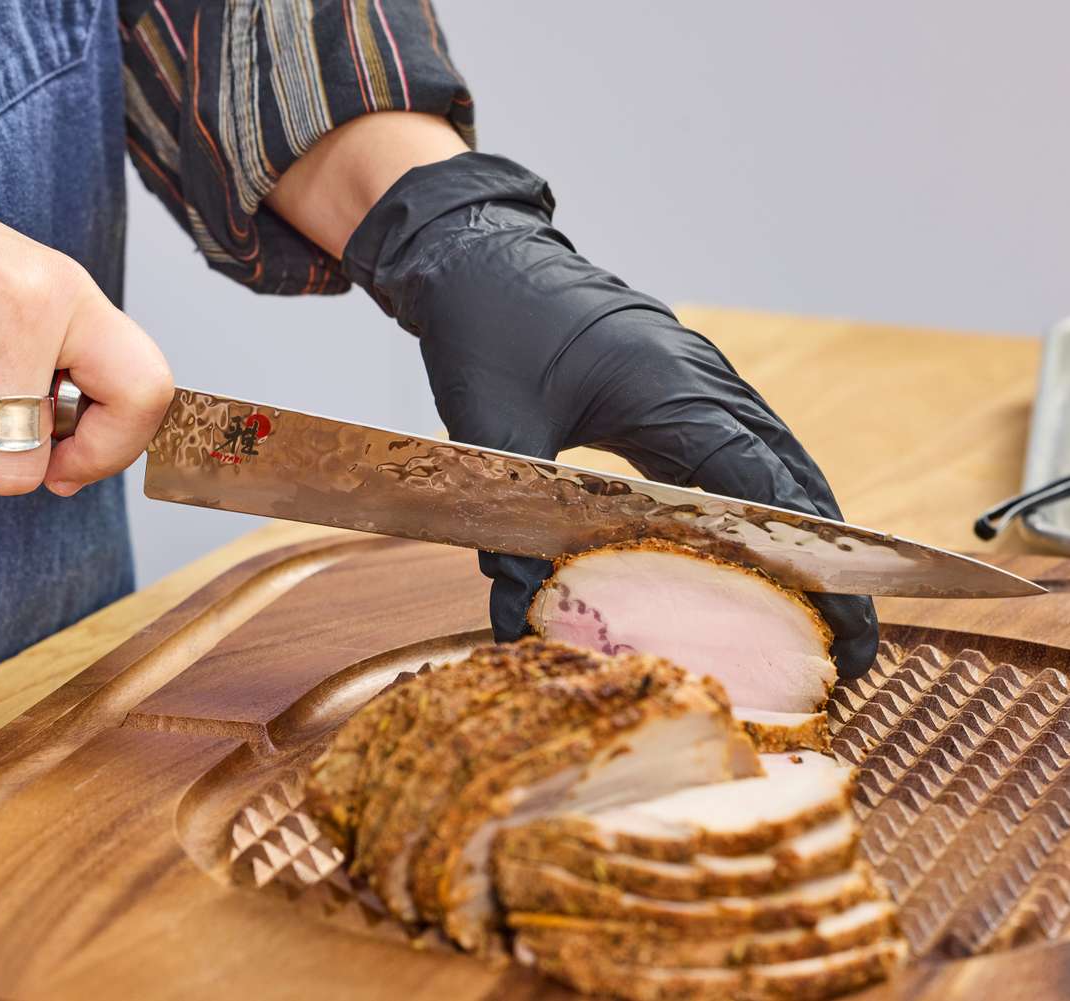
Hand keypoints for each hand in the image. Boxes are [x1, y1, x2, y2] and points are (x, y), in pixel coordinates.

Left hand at [342, 153, 877, 676]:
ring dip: (805, 536)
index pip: (766, 492)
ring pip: (777, 464)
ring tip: (821, 615)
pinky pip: (743, 447)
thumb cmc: (486, 327)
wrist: (477, 251)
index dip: (811, 570)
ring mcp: (699, 377)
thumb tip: (519, 624)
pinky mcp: (680, 382)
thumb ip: (508, 533)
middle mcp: (704, 381)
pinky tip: (762, 550)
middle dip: (829, 568)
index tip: (844, 633)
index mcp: (673, 389)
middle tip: (848, 651)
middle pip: (793, 484)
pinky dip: (768, 500)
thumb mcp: (492, 432)